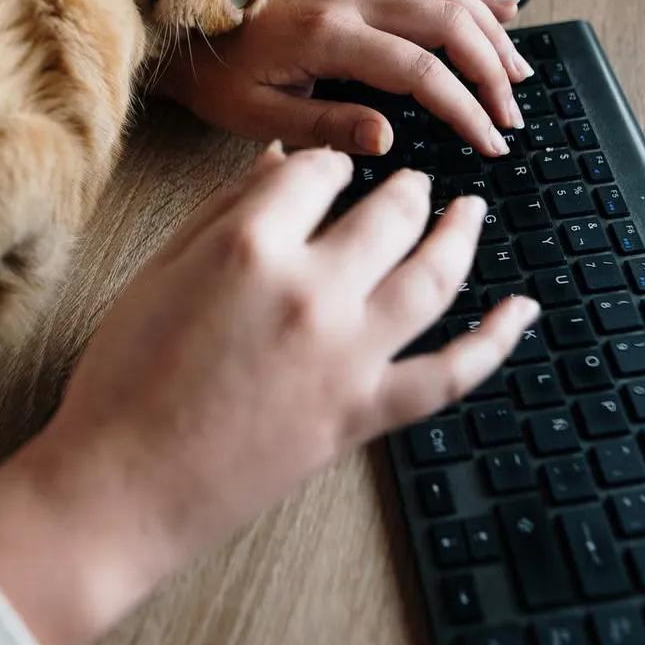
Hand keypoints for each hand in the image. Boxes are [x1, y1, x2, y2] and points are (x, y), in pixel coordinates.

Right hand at [0, 146, 537, 644]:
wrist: (123, 483)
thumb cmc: (123, 376)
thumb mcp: (159, 272)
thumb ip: (222, 209)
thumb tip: (275, 161)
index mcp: (249, 245)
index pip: (317, 171)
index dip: (323, 164)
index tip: (323, 173)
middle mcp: (311, 291)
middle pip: (389, 212)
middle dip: (401, 187)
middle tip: (407, 183)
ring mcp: (348, 356)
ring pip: (435, 274)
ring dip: (460, 232)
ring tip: (468, 210)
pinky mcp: (364, 415)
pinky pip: (452, 374)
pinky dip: (497, 341)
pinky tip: (521, 310)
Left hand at [154, 0, 532, 157]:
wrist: (181, 30)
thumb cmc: (214, 76)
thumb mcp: (256, 116)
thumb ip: (323, 126)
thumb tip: (387, 140)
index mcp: (327, 36)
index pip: (419, 69)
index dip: (462, 106)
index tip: (488, 142)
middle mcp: (348, 1)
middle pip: (446, 22)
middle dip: (490, 70)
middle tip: (511, 116)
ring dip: (488, 32)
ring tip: (518, 73)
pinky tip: (501, 13)